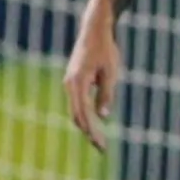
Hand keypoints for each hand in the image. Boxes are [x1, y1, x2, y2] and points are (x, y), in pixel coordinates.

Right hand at [62, 13, 122, 152]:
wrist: (94, 30)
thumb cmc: (105, 49)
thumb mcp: (110, 72)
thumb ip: (106, 93)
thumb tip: (103, 116)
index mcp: (77, 83)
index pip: (83, 114)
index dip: (92, 131)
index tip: (101, 145)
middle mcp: (69, 85)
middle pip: (77, 116)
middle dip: (89, 133)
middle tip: (102, 148)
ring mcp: (70, 83)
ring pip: (76, 111)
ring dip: (86, 126)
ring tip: (99, 141)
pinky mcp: (74, 82)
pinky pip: (77, 103)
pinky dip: (85, 116)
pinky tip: (94, 125)